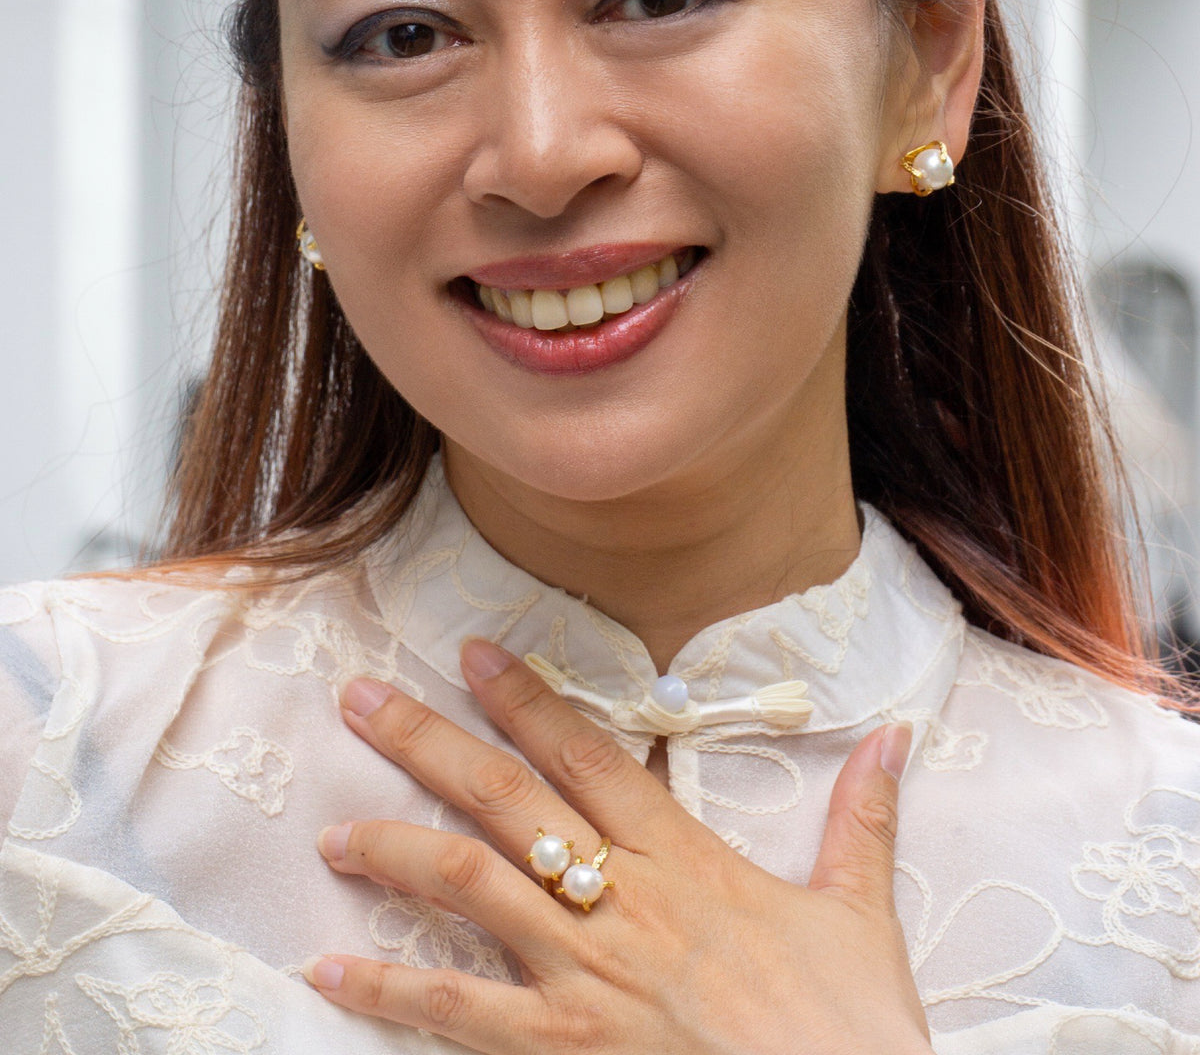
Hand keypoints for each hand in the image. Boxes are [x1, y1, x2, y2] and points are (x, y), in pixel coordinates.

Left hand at [305, 638, 931, 1054]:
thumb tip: (899, 736)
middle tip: (360, 699)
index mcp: (685, 858)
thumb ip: (864, 815)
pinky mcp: (569, 1047)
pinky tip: (332, 967)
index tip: (475, 654)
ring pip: (472, 889)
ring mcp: (588, 973)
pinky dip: (393, 989)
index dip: (528, 700)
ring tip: (334, 832)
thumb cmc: (852, 1025)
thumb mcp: (861, 909)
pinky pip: (463, 1017)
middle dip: (429, 744)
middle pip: (509, 801)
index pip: (590, 755)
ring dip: (396, 850)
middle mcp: (623, 899)